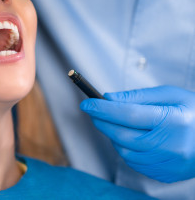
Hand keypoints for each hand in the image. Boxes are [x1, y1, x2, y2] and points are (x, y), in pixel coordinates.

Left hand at [80, 85, 194, 182]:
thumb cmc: (194, 112)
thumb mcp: (171, 95)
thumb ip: (138, 96)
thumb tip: (108, 98)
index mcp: (173, 121)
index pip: (128, 115)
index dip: (103, 109)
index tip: (87, 103)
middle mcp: (171, 146)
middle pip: (122, 135)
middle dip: (103, 121)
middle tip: (94, 111)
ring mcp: (168, 164)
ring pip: (125, 151)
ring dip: (113, 136)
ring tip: (115, 123)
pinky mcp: (165, 174)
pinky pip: (134, 163)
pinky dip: (126, 149)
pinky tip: (130, 138)